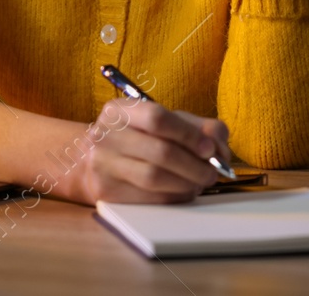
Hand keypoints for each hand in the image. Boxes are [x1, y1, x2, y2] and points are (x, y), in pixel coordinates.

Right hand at [64, 98, 231, 203]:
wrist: (89, 160)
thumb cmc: (135, 137)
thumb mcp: (160, 121)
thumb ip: (194, 125)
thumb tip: (219, 143)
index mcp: (120, 110)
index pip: (157, 118)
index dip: (189, 134)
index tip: (210, 148)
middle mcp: (106, 135)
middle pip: (160, 152)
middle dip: (195, 165)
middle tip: (213, 172)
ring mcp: (104, 165)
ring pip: (155, 178)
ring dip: (187, 183)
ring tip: (201, 182)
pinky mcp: (107, 192)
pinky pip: (150, 198)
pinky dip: (175, 196)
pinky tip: (184, 191)